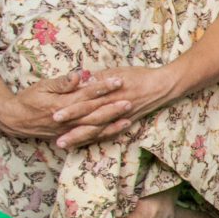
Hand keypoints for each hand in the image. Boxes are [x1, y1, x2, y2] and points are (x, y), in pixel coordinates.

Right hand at [0, 70, 131, 144]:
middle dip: (112, 107)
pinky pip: (90, 137)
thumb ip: (62, 83)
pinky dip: (105, 134)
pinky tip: (118, 130)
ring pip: (94, 128)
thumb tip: (78, 76)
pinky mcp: (70, 137)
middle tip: (130, 100)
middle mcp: (66, 120)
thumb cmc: (28, 99)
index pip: (86, 95)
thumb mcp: (42, 86)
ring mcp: (69, 131)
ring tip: (129, 117)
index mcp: (60, 105)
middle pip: (93, 113)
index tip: (118, 81)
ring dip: (112, 123)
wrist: (14, 120)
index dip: (102, 88)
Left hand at [50, 65, 178, 148]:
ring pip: (97, 131)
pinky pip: (108, 134)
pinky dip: (95, 139)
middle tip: (56, 140)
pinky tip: (84, 143)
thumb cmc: (139, 76)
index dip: (71, 110)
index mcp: (109, 94)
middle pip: (89, 122)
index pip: (86, 103)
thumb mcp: (117, 72)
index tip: (55, 115)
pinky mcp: (125, 122)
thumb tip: (79, 80)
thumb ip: (98, 78)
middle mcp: (113, 109)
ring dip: (80, 139)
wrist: (163, 86)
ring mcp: (119, 118)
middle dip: (72, 131)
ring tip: (65, 145)